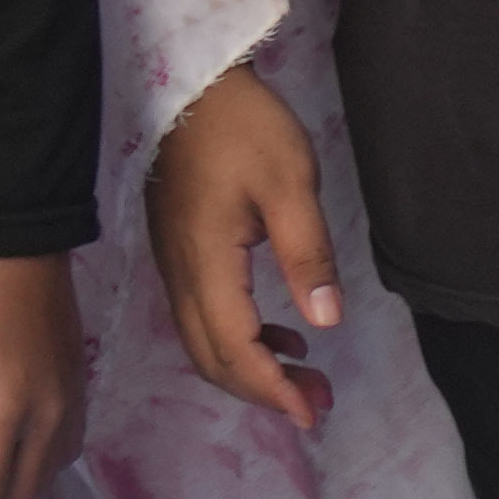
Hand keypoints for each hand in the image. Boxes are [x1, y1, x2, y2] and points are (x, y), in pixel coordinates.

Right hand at [145, 62, 341, 428]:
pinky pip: (202, 316)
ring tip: (307, 377)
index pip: (234, 348)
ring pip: (204, 341)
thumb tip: (325, 320)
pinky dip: (239, 338)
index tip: (311, 414)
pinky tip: (282, 334)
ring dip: (251, 368)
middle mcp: (180, 272)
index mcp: (206, 262)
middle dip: (263, 390)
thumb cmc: (245, 126)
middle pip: (212, 358)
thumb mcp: (291, 185)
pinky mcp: (179, 251)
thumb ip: (308, 256)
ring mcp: (174, 263)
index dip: (271, 389)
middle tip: (319, 402)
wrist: (193, 85)